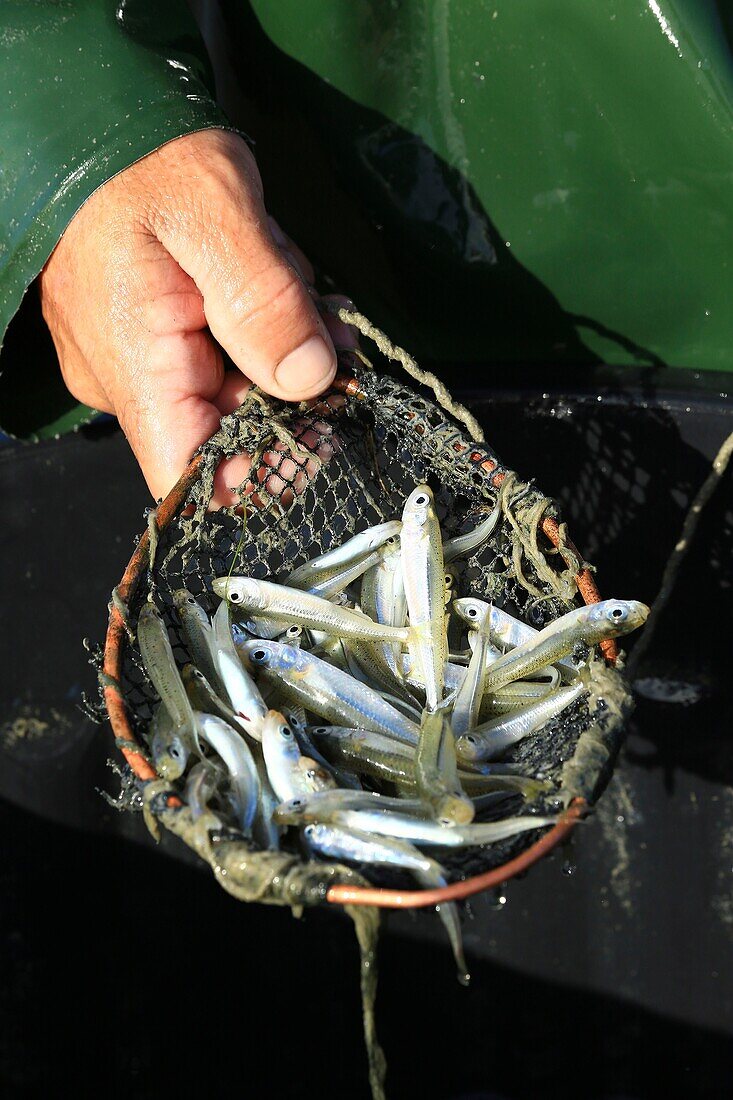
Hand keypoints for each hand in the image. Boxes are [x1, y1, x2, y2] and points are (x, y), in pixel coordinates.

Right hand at [39, 130, 354, 503]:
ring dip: (279, 345)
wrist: (95, 116)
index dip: (264, 474)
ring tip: (294, 282)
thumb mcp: (217, 218)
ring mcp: (136, 361)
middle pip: (227, 430)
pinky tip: (276, 281)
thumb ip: (266, 306)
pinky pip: (214, 357)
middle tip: (330, 330)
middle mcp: (127, 381)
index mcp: (135, 367)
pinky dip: (257, 328)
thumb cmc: (145, 159)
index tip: (324, 431)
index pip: (191, 478)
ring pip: (230, 390)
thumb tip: (312, 380)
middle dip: (291, 384)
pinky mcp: (150, 338)